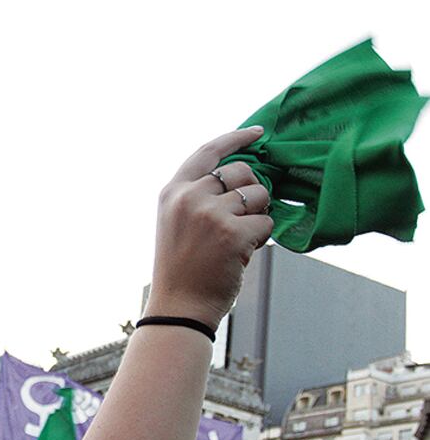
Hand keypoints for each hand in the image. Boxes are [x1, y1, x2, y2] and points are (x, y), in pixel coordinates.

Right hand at [145, 127, 272, 329]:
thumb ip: (201, 194)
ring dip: (259, 216)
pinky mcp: (232, 234)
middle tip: (244, 218)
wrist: (179, 306)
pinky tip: (241, 254)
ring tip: (239, 239)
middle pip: (241, 171)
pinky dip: (261, 240)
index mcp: (173, 191)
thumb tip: (247, 175)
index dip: (236, 138)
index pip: (208, 151)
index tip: (258, 133)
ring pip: (259, 195)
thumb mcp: (178, 221)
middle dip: (253, 190)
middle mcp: (189, 196)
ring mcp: (210, 214)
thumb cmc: (183, 267)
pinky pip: (267, 224)